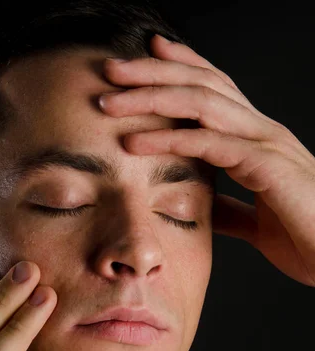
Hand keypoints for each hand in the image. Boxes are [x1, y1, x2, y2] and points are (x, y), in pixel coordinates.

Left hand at [100, 34, 314, 286]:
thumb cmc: (305, 238)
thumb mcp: (255, 219)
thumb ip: (227, 207)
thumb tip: (199, 203)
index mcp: (257, 140)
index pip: (215, 91)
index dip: (180, 69)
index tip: (145, 58)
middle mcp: (261, 132)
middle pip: (202, 84)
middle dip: (153, 71)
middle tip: (110, 68)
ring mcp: (266, 144)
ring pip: (202, 103)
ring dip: (151, 97)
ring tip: (109, 100)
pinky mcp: (267, 167)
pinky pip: (211, 145)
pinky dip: (170, 140)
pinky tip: (136, 142)